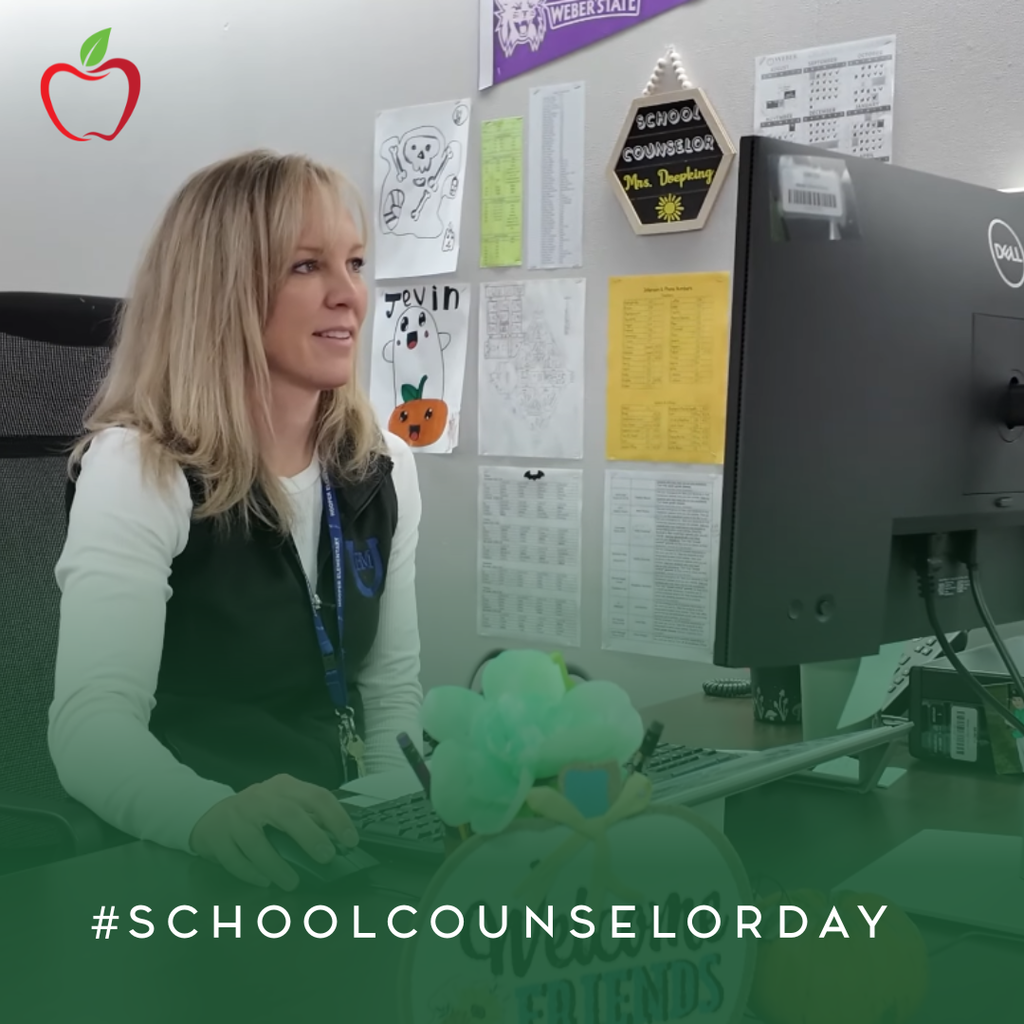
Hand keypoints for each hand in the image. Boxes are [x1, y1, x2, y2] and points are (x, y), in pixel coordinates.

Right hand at [189, 774, 357, 890]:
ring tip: (292, 883)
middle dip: (310, 836)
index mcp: (284, 787)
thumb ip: (309, 818)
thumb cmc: (259, 814)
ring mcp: (235, 816)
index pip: (316, 796)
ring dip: (277, 865)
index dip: (336, 817)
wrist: (211, 816)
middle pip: (287, 813)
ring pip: (257, 841)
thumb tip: (339, 842)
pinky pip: (234, 859)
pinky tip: (264, 882)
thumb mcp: (285, 805)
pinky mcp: (217, 836)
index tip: (350, 840)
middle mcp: (259, 797)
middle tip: (326, 857)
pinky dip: (251, 873)